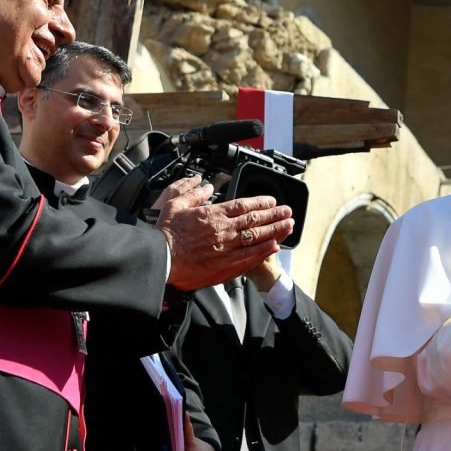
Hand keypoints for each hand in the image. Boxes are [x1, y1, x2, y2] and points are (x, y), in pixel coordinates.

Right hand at [157, 177, 293, 290]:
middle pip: (255, 220)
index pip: (243, 205)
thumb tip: (204, 185)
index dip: (260, 202)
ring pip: (257, 237)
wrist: (162, 259)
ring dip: (275, 230)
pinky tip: (275, 246)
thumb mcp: (174, 204)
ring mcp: (227, 248)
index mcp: (212, 214)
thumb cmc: (166, 235)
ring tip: (288, 226)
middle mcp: (224, 230)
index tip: (271, 201)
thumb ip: (191, 192)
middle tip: (287, 211)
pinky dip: (264, 251)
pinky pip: (250, 256)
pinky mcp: (225, 265)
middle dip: (274, 215)